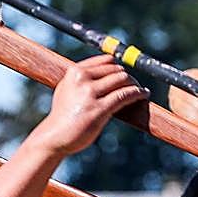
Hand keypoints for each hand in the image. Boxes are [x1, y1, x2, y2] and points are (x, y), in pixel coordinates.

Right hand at [30, 55, 148, 156]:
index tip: (124, 74)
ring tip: (140, 90)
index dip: (118, 66)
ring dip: (135, 84)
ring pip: (123, 80)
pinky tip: (143, 95)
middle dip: (128, 77)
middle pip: (116, 70)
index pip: (106, 60)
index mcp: (74, 72)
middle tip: (134, 85)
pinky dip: (137, 93)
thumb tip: (109, 69)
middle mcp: (82, 80)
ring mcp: (90, 94)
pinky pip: (124, 95)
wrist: (54, 137)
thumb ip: (82, 78)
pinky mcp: (99, 110)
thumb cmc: (63, 115)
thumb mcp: (67, 89)